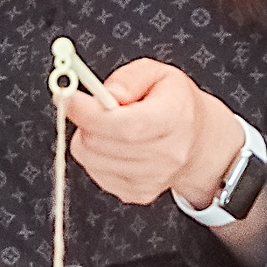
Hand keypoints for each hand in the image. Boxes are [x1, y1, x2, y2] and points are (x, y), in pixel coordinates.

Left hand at [60, 58, 242, 209]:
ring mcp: (151, 179)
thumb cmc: (177, 104)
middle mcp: (166, 154)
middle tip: (91, 106)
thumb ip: (129, 79)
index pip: (125, 125)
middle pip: (101, 143)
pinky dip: (95, 156)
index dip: (89, 113)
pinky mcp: (137, 193)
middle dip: (84, 121)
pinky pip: (95, 173)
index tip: (67, 97)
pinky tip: (114, 144)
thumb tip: (106, 95)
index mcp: (174, 118)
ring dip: (89, 138)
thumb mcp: (158, 73)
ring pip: (91, 159)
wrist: (199, 141)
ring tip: (109, 125)